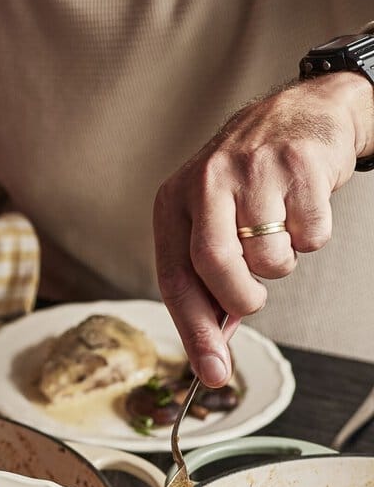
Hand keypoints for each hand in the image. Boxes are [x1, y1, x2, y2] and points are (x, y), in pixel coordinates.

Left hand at [153, 73, 373, 386]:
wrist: (302, 113)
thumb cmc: (250, 180)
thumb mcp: (213, 218)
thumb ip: (208, 276)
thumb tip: (214, 344)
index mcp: (173, 202)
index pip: (176, 279)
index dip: (194, 332)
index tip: (212, 374)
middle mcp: (205, 184)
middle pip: (215, 268)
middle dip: (241, 300)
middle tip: (253, 301)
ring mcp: (251, 171)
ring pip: (271, 259)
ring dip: (282, 262)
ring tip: (278, 230)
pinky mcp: (297, 164)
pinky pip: (311, 235)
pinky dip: (312, 237)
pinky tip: (301, 207)